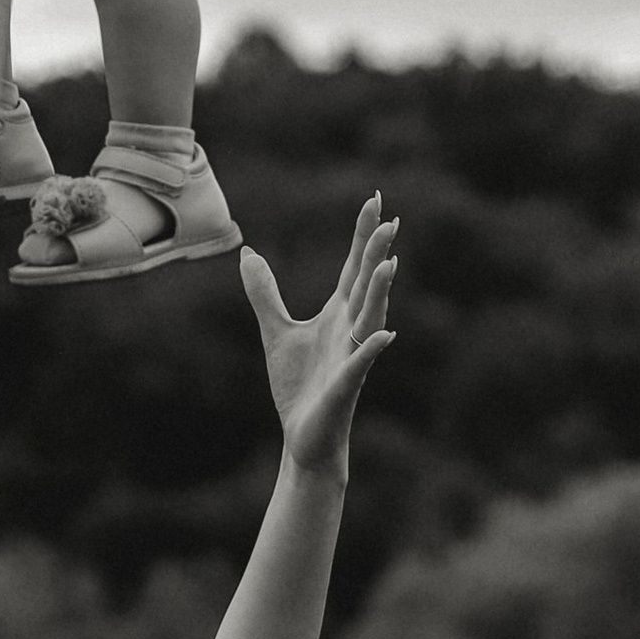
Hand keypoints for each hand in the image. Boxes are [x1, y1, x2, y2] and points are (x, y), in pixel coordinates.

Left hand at [241, 197, 397, 478]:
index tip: (376, 201)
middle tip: (390, 219)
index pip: (353, 267)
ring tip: (389, 263)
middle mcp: (350, 329)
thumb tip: (249, 253)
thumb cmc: (298, 387)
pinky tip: (383, 332)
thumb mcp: (275, 331)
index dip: (363, 235)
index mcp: (337, 314)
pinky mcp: (345, 386)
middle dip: (376, 253)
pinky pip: (361, 364)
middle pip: (366, 284)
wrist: (303, 437)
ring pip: (370, 318)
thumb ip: (265, 293)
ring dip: (379, 292)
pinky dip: (371, 347)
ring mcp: (351, 356)